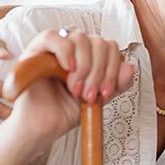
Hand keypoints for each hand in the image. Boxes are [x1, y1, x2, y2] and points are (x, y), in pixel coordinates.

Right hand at [0, 30, 134, 156]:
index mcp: (90, 57)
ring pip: (80, 37)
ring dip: (84, 65)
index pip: (110, 46)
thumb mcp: (99, 97)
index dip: (113, 68)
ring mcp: (54, 48)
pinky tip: (67, 69)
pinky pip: (51, 36)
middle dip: (98, 72)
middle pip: (98, 42)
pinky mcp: (34, 51)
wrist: (42, 128)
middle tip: (89, 95)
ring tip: (75, 88)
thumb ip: (117, 84)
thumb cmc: (66, 111)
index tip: (106, 92)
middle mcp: (74, 49)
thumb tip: (130, 67)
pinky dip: (64, 51)